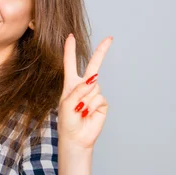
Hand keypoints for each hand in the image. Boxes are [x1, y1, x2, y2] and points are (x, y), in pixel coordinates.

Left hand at [58, 34, 112, 149]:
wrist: (76, 138)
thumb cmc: (67, 121)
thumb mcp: (66, 104)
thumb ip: (78, 91)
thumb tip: (93, 80)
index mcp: (71, 84)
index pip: (71, 63)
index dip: (70, 50)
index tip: (71, 36)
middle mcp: (83, 86)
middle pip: (93, 66)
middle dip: (101, 52)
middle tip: (109, 38)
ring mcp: (94, 94)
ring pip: (94, 88)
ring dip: (85, 100)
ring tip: (80, 111)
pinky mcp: (102, 103)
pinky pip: (99, 98)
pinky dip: (92, 106)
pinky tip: (88, 114)